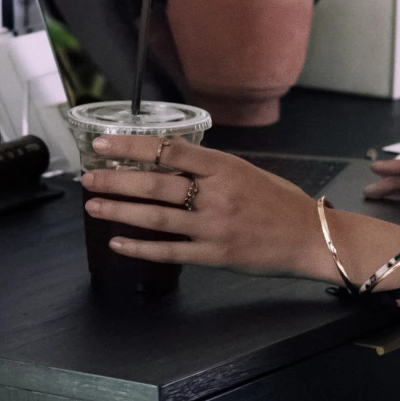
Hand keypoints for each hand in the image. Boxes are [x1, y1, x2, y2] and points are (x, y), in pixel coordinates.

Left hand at [82, 137, 330, 277]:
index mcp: (225, 168)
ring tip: (93, 205)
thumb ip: (211, 169)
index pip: (170, 150)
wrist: (311, 237)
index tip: (105, 144)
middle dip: (116, 180)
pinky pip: (170, 251)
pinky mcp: (215, 256)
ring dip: (120, 210)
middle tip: (88, 177)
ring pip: (156, 217)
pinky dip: (140, 247)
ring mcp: (214, 227)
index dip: (133, 146)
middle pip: (155, 184)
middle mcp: (217, 195)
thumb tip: (170, 163)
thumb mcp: (248, 172)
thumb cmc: (281, 203)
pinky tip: (118, 242)